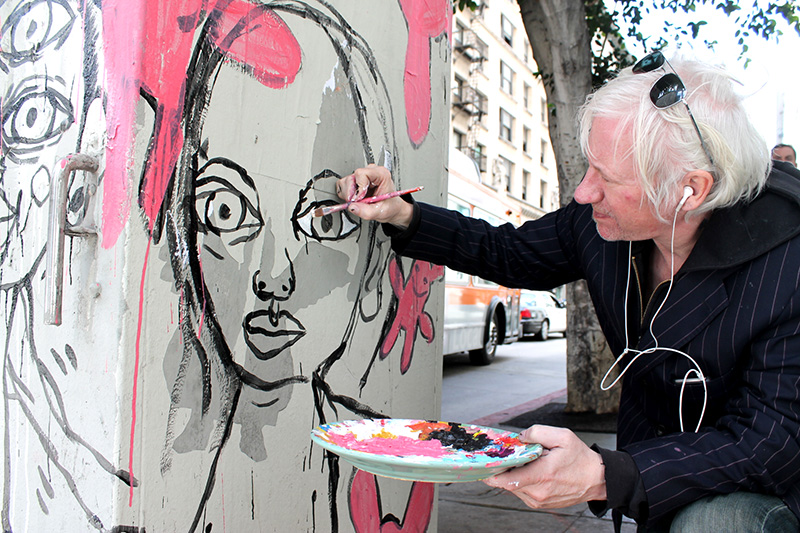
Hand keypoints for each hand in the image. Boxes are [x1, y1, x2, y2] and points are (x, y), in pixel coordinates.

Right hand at [336, 165, 413, 228]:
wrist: (391, 207)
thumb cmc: (389, 206)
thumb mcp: (380, 212)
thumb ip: (366, 211)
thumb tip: (352, 207)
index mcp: (381, 174)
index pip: (361, 173)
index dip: (358, 188)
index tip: (359, 199)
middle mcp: (370, 172)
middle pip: (351, 178)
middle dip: (352, 194)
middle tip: (358, 203)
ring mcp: (361, 175)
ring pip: (345, 181)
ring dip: (348, 195)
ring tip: (359, 201)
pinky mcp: (354, 180)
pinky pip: (342, 185)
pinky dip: (345, 194)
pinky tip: (355, 199)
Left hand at [484, 425, 606, 508]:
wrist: (597, 479)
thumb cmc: (580, 458)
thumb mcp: (562, 436)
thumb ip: (537, 432)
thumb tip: (519, 436)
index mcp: (542, 475)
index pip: (507, 480)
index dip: (492, 473)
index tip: (483, 466)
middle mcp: (538, 492)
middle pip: (507, 482)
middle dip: (504, 469)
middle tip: (506, 456)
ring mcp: (539, 501)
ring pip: (514, 487)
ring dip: (514, 475)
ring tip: (527, 462)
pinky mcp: (540, 504)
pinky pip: (522, 492)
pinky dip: (522, 481)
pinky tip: (532, 471)